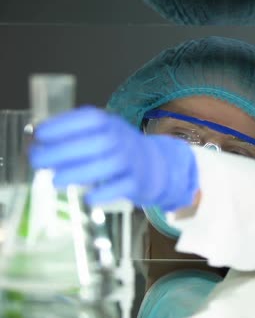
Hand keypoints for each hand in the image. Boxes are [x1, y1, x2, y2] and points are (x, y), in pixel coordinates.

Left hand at [29, 106, 198, 210]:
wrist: (154, 165)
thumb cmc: (116, 149)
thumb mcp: (100, 134)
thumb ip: (73, 136)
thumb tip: (36, 143)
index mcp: (110, 123)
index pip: (90, 119)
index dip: (64, 125)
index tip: (40, 135)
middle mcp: (123, 139)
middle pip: (97, 143)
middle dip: (64, 152)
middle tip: (38, 162)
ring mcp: (132, 160)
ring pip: (109, 165)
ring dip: (79, 173)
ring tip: (55, 181)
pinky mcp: (137, 182)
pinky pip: (122, 187)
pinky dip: (105, 193)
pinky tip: (87, 199)